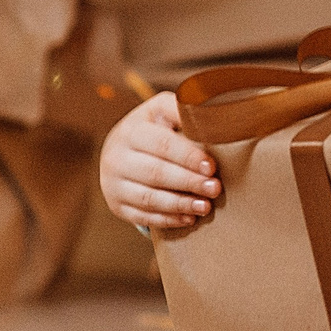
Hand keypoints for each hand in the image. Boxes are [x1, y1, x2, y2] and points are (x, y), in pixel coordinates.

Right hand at [98, 92, 219, 230]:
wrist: (120, 151)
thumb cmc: (153, 129)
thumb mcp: (162, 112)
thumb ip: (183, 112)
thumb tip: (216, 118)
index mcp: (132, 130)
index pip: (162, 144)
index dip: (188, 156)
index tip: (212, 167)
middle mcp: (117, 156)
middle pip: (155, 172)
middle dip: (188, 181)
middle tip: (214, 188)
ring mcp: (114, 183)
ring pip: (148, 197)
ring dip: (180, 204)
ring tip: (205, 206)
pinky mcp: (117, 205)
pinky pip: (142, 215)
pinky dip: (168, 219)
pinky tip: (189, 218)